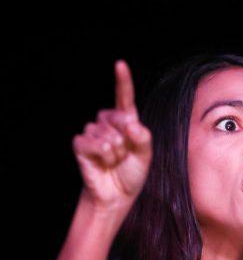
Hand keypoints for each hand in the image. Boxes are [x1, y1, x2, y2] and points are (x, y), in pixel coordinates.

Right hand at [72, 60, 151, 211]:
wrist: (117, 194)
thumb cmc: (131, 173)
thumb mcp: (145, 155)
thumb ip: (142, 137)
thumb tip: (130, 123)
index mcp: (126, 121)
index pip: (124, 98)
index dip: (122, 81)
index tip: (120, 64)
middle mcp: (108, 123)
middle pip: (119, 118)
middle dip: (126, 140)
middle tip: (125, 156)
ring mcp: (92, 132)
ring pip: (108, 135)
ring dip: (116, 153)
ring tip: (114, 162)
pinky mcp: (81, 144)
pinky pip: (93, 143)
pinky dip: (103, 156)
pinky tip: (103, 163)